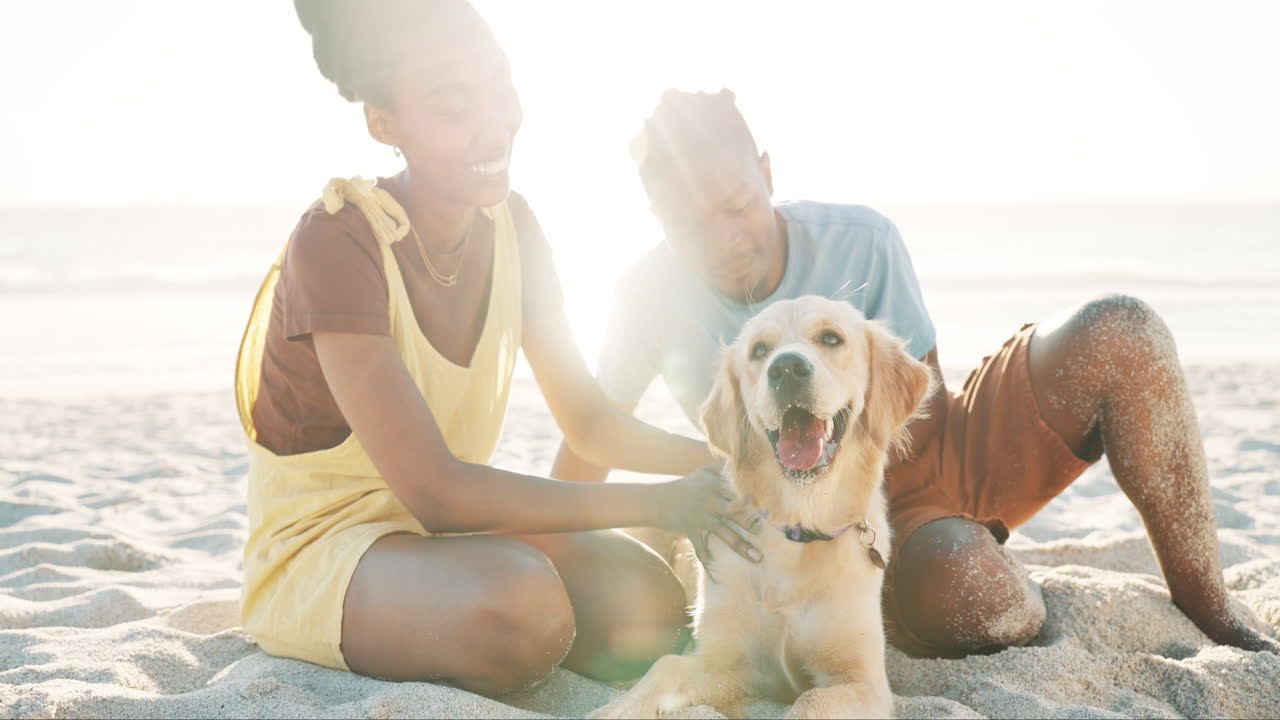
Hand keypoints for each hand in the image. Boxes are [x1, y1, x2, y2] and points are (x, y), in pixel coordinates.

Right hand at [655, 464, 761, 580]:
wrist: (655, 499)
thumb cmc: (683, 487)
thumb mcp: (702, 473)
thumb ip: (721, 469)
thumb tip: (740, 465)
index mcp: (715, 485)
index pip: (739, 491)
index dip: (755, 501)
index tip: (770, 510)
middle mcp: (710, 500)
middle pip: (736, 512)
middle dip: (752, 523)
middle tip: (768, 534)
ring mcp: (701, 517)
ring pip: (725, 532)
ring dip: (742, 546)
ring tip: (758, 558)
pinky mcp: (692, 531)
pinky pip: (702, 549)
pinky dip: (709, 563)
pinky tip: (719, 579)